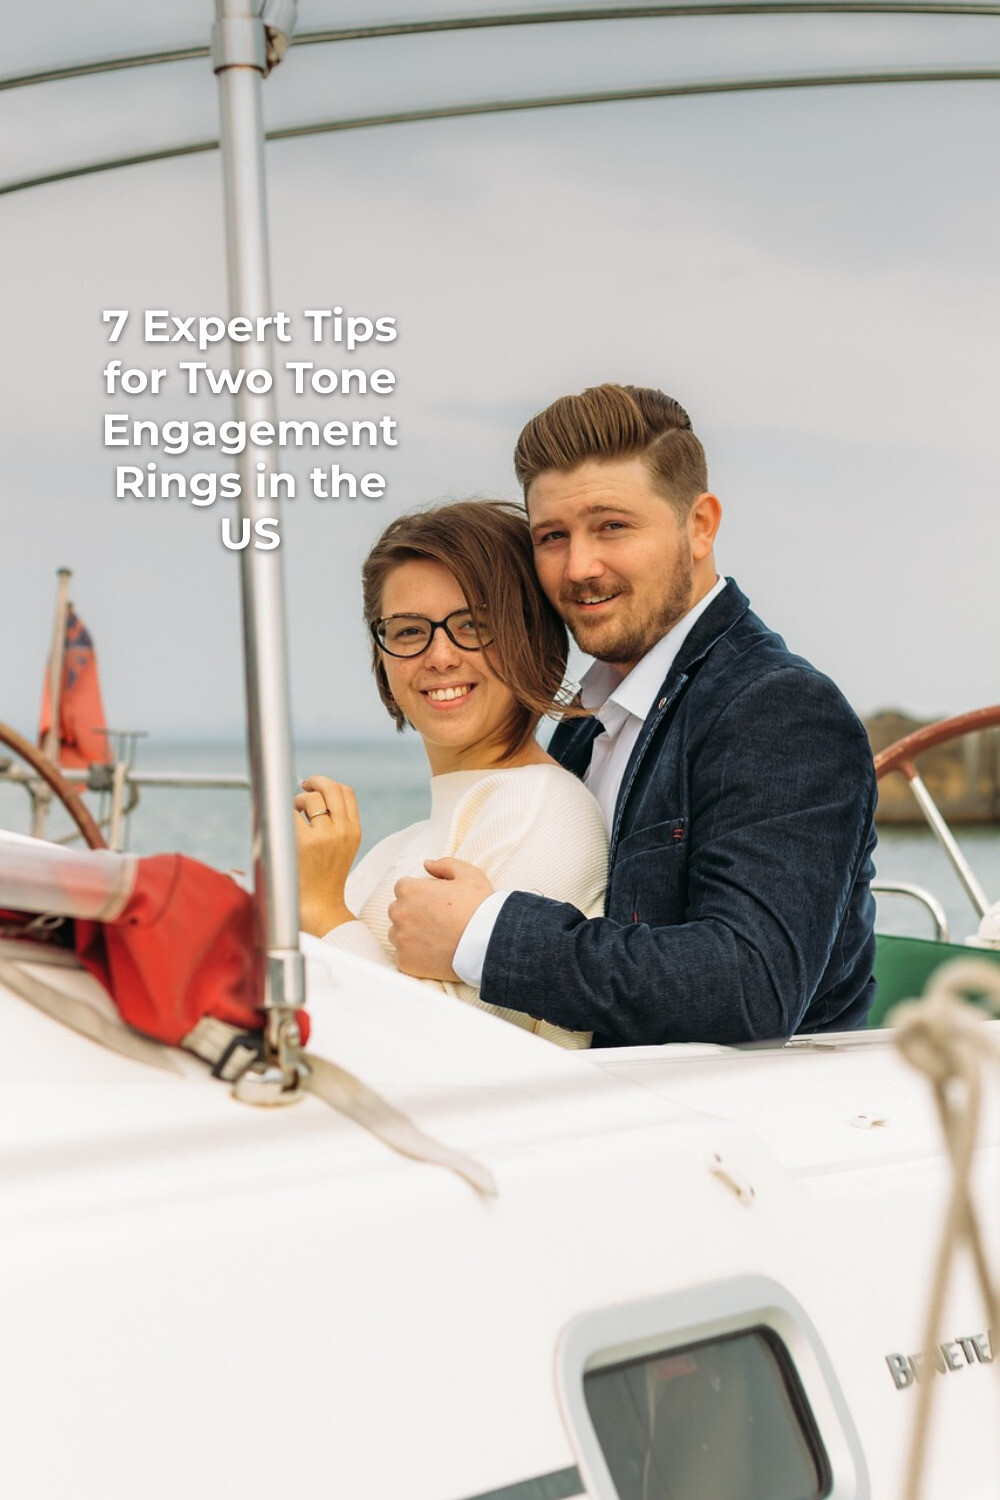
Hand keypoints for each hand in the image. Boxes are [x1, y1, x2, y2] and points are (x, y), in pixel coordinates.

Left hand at [294, 775, 361, 935]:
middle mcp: (342, 830)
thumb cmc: (325, 876)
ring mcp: (325, 836)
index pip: (346, 792)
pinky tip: (285, 827)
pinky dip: (285, 815)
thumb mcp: (343, 847)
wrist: (320, 905)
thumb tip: (316, 794)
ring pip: (310, 799)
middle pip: (331, 788)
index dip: (329, 784)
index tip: (314, 787)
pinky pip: (291, 815)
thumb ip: (338, 823)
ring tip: (293, 815)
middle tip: (302, 787)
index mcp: (354, 830)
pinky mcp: (305, 842)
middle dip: (314, 781)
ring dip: (298, 802)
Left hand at [388, 857, 494, 980]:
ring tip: (435, 938)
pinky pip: (403, 957)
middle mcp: (400, 913)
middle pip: (398, 911)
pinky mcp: (405, 961)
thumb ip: (445, 864)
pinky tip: (434, 953)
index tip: (434, 903)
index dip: (420, 893)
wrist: (488, 943)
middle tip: (436, 921)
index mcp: (410, 890)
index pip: (403, 888)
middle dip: (412, 913)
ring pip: (397, 934)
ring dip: (410, 934)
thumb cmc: (479, 907)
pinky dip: (415, 956)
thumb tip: (427, 864)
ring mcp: (401, 939)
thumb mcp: (469, 875)